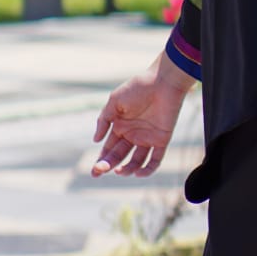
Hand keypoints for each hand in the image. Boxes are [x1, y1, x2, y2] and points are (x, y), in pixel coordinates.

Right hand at [90, 55, 193, 177]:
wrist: (162, 82)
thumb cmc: (137, 88)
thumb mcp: (114, 101)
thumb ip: (104, 120)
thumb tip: (96, 140)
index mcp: (120, 126)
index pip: (108, 148)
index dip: (101, 160)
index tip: (94, 171)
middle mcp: (132, 134)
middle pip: (119, 156)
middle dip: (108, 165)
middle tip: (100, 171)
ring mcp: (147, 138)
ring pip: (136, 161)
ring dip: (127, 169)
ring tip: (119, 171)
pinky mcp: (161, 140)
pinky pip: (155, 159)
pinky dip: (148, 169)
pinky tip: (138, 173)